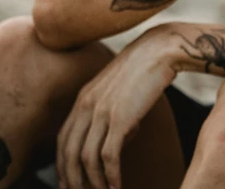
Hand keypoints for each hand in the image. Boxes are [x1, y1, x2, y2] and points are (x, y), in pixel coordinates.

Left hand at [56, 27, 176, 188]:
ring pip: (86, 158)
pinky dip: (110, 176)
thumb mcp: (120, 90)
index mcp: (83, 98)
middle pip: (69, 153)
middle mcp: (86, 106)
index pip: (63, 140)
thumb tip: (122, 138)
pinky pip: (108, 156)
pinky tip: (117, 186)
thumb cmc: (147, 68)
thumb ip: (114, 112)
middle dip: (73, 179)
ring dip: (93, 182)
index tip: (70, 182)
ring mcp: (102, 112)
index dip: (63, 165)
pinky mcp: (120, 118)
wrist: (161, 50)